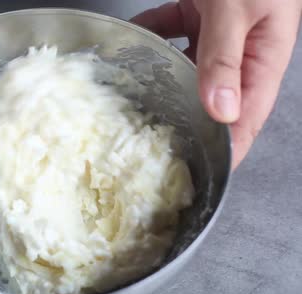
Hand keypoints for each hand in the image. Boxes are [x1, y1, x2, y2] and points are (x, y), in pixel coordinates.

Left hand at [132, 0, 301, 168]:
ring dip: (163, 80)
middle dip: (188, 121)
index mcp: (264, 56)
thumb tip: (221, 110)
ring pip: (188, 67)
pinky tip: (131, 45)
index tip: (206, 174)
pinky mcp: (199, 10)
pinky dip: (151, 37)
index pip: (248, 116)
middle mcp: (243, 49)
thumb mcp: (236, 11)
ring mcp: (220, 31)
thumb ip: (224, 57)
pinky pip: (170, 31)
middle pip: (214, 98)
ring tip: (136, 105)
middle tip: (158, 147)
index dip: (229, 147)